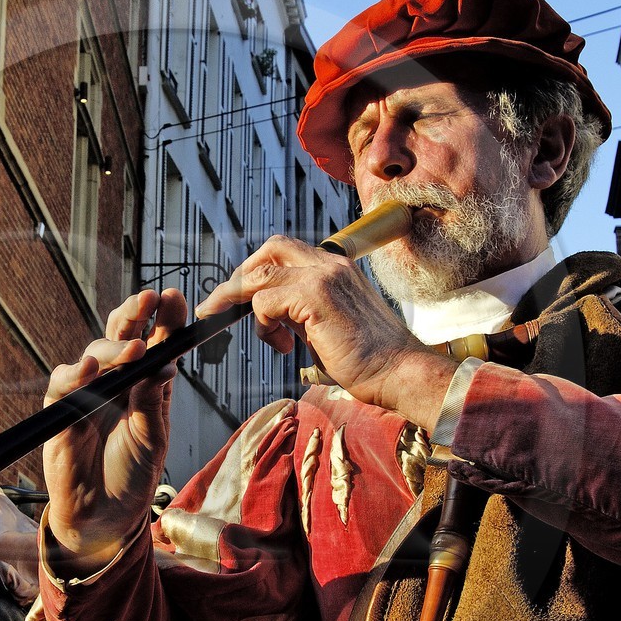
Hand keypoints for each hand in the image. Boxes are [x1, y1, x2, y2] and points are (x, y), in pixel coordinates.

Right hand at [42, 288, 186, 568]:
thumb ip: (153, 401)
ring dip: (114, 347)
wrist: (103, 517)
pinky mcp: (62, 410)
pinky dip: (75, 373)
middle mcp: (118, 383)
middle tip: (149, 298)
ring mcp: (88, 394)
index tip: (174, 297)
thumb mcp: (152, 439)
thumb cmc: (131, 477)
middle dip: (135, 313)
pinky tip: (89, 367)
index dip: (163, 319)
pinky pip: (63, 382)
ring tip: (133, 349)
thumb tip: (165, 363)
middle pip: (123, 336)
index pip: (155, 343)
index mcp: (146, 386)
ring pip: (96, 354)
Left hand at [198, 235, 455, 423]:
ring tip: (264, 336)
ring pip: (260, 276)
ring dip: (243, 305)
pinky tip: (283, 345)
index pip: (284, 250)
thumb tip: (269, 314)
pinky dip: (263, 324)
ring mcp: (323, 277)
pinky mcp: (316, 298)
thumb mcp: (328, 324)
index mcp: (336, 267)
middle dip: (240, 276)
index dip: (257, 269)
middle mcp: (330, 264)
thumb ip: (300, 311)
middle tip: (221, 304)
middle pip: (269, 249)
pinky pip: (265, 302)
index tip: (238, 296)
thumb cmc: (369, 357)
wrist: (399, 371)